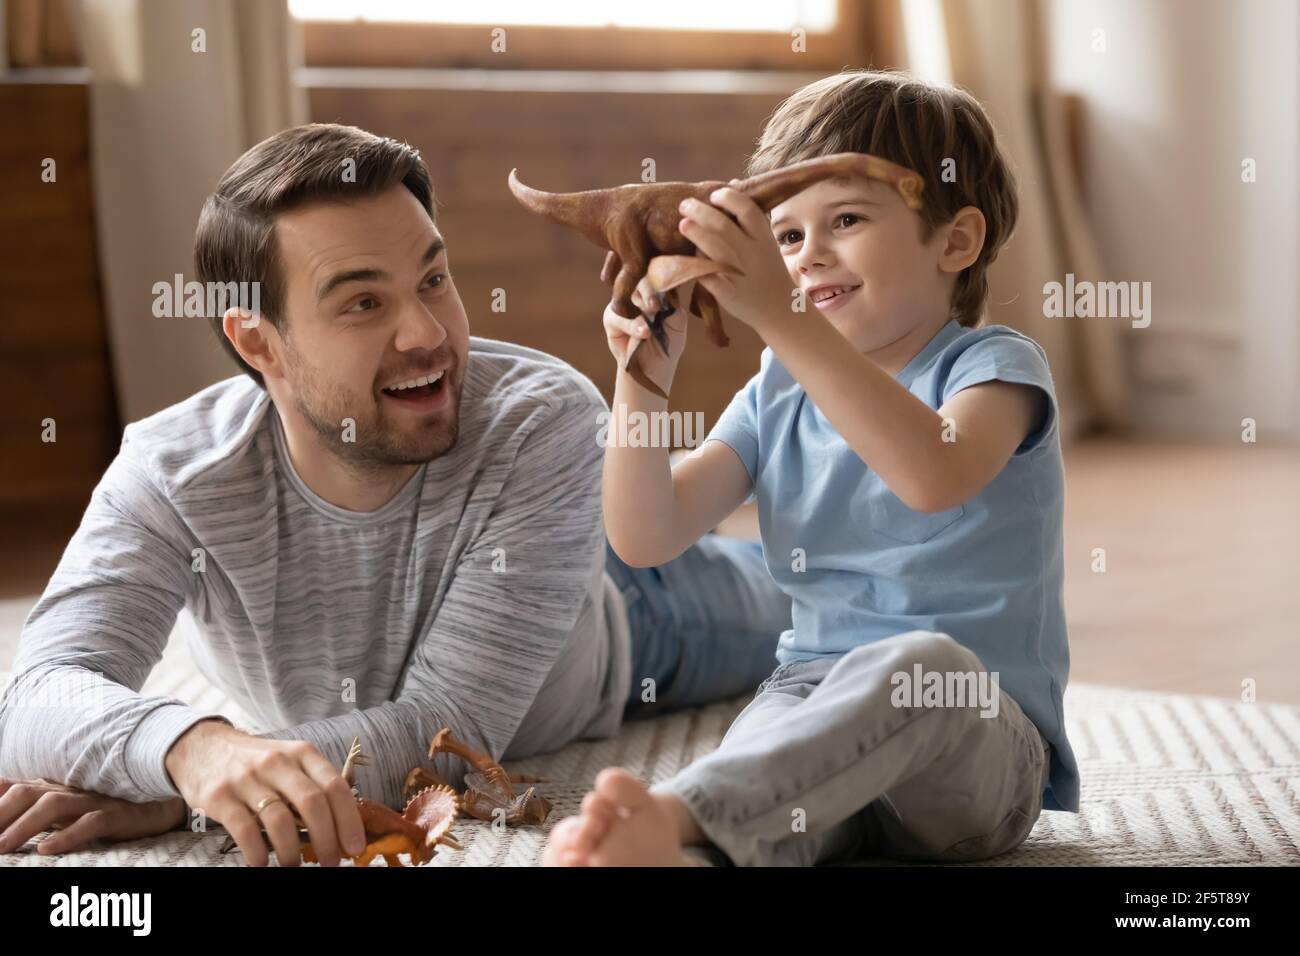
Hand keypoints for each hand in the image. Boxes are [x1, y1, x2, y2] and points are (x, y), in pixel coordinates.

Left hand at [0, 776, 184, 855]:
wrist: (161, 804)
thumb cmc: (106, 808)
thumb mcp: (65, 806)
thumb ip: (34, 802)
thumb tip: (1, 790)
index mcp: (55, 787)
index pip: (15, 789)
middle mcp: (71, 790)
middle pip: (27, 794)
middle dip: (0, 814)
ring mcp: (94, 801)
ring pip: (53, 806)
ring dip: (24, 826)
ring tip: (2, 847)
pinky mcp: (117, 814)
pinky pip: (90, 823)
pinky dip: (67, 835)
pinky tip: (47, 849)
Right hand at [165, 719, 365, 866]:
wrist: (201, 746)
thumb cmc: (256, 761)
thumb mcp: (289, 760)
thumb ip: (313, 785)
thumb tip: (343, 827)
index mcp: (302, 753)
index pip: (335, 786)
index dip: (349, 819)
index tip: (355, 846)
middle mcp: (277, 762)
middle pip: (312, 803)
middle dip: (327, 839)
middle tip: (331, 861)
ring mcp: (247, 778)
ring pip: (280, 820)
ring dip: (292, 851)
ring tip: (294, 865)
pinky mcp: (220, 796)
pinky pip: (245, 830)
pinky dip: (258, 853)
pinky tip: (262, 863)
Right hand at [602, 278, 694, 397]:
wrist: (655, 366)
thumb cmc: (669, 341)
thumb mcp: (677, 322)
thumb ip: (671, 304)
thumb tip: (663, 292)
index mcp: (656, 287)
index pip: (656, 272)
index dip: (660, 276)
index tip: (668, 284)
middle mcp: (638, 291)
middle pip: (641, 279)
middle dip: (649, 290)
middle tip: (656, 305)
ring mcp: (624, 303)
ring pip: (627, 295)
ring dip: (639, 306)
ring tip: (651, 319)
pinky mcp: (611, 317)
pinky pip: (617, 316)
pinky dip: (631, 325)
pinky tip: (643, 332)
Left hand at [677, 185, 795, 335]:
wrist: (778, 308)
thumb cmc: (767, 268)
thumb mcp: (766, 239)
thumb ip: (749, 215)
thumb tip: (732, 182)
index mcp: (763, 238)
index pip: (747, 210)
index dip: (728, 198)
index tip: (713, 194)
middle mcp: (753, 254)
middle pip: (724, 227)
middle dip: (702, 213)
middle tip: (684, 205)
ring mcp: (741, 275)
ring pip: (716, 251)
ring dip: (697, 235)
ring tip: (683, 224)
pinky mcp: (729, 295)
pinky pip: (710, 278)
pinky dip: (697, 266)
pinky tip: (685, 258)